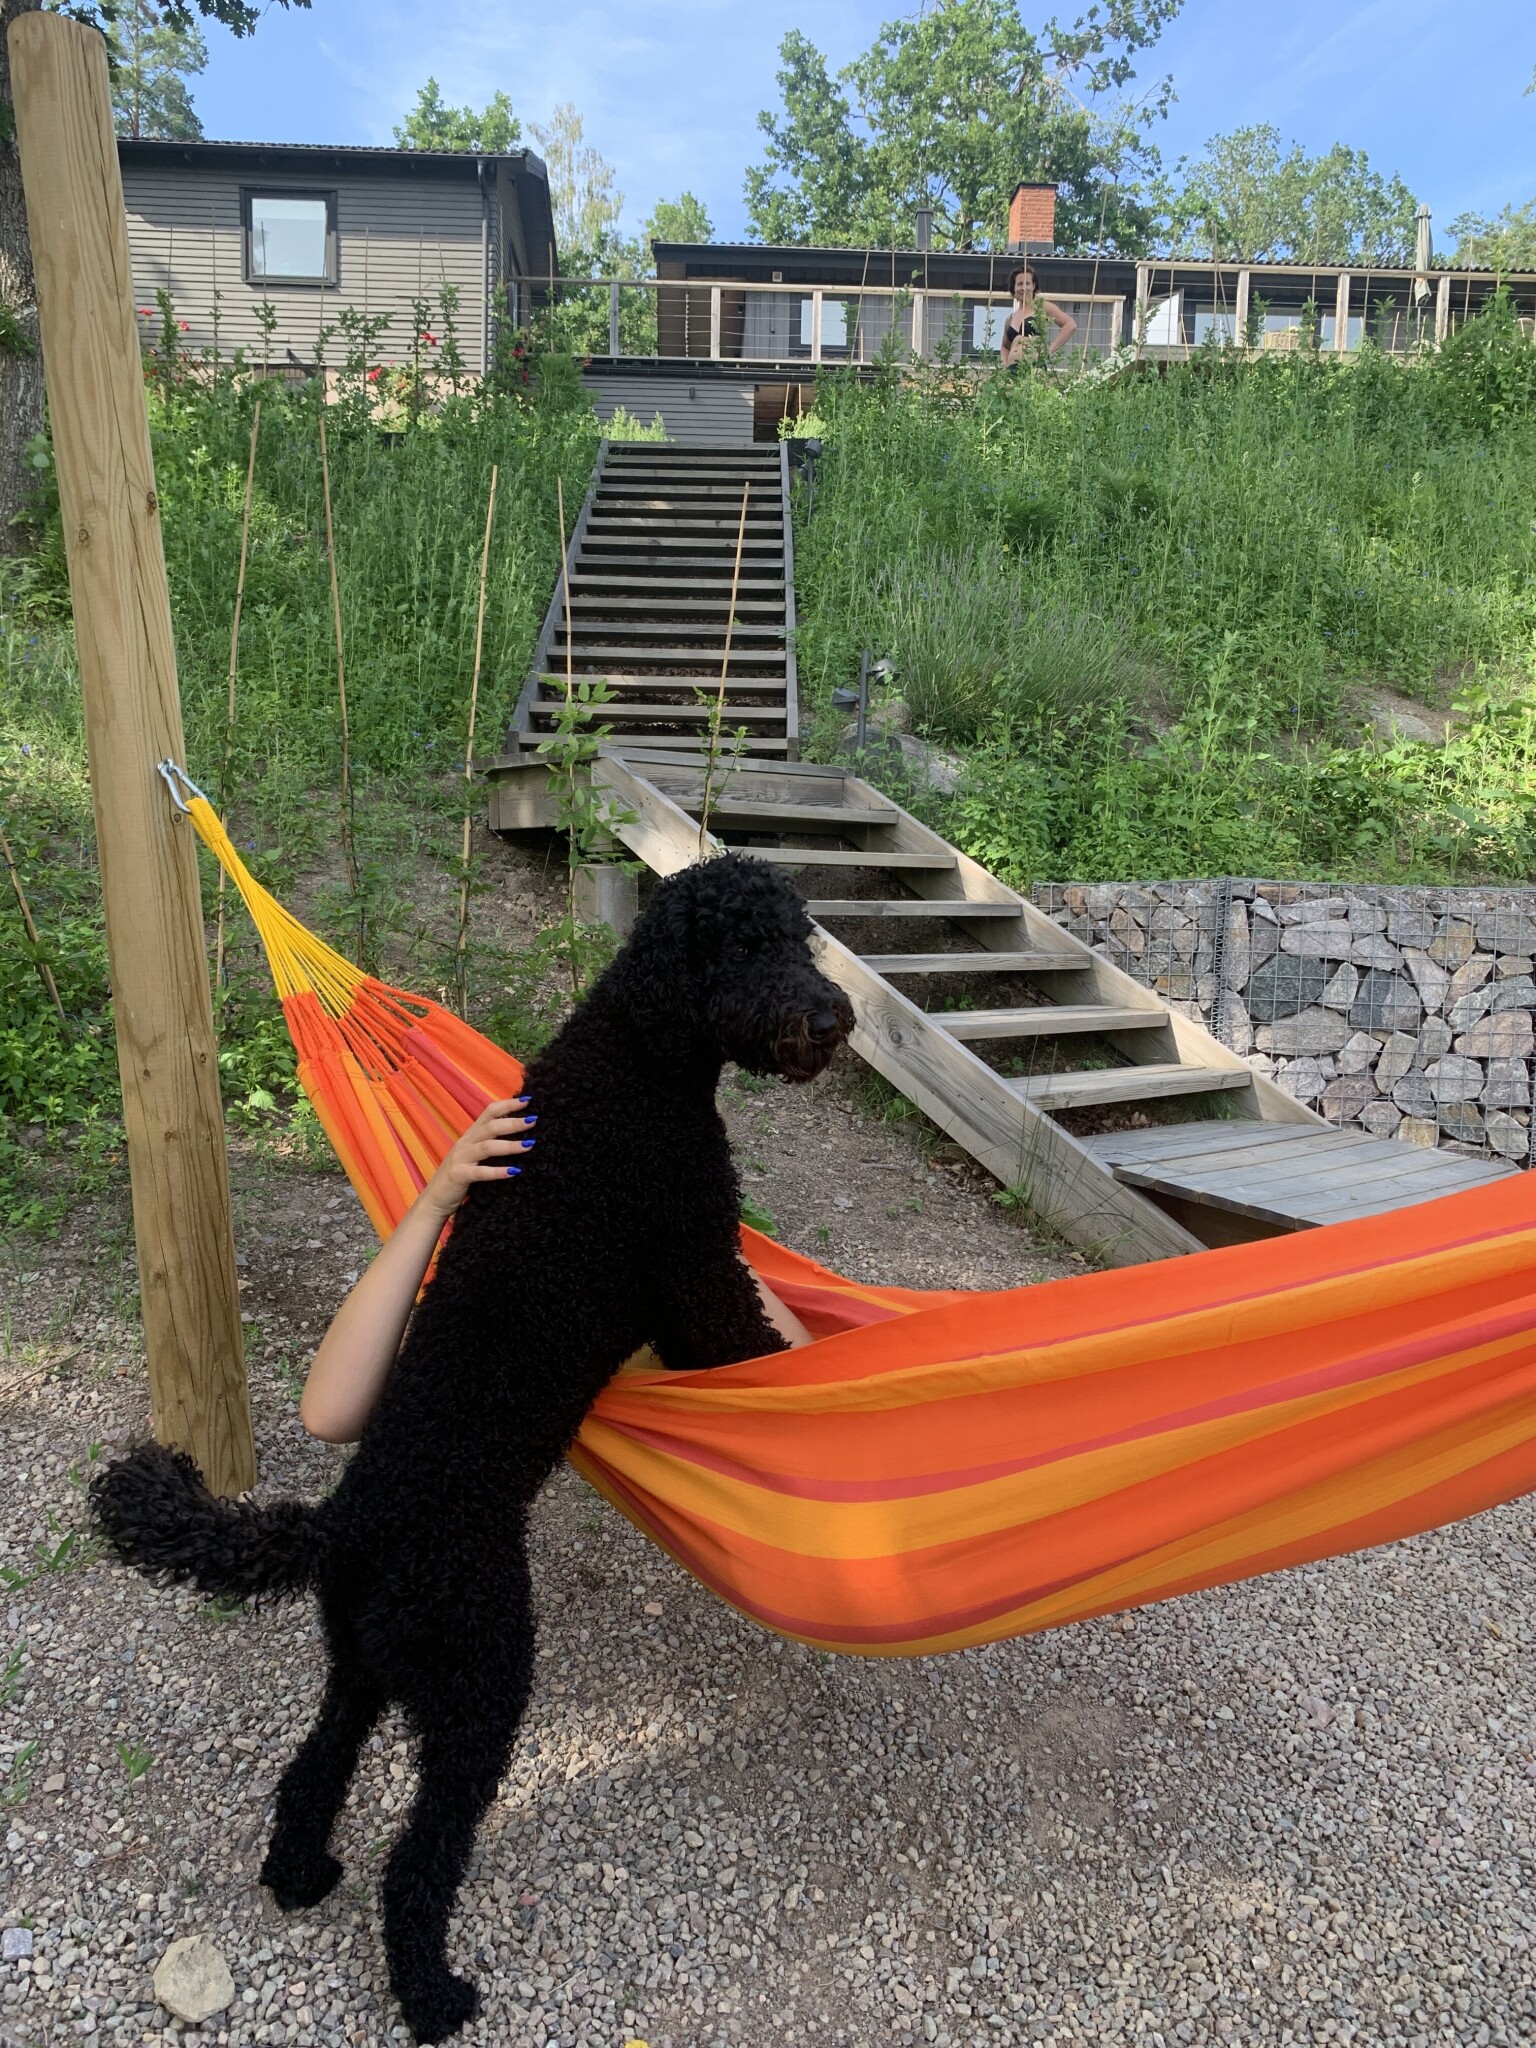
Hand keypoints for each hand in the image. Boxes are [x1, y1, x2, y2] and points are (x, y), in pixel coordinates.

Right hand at [419, 1096, 535, 1218]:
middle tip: (534, 1120)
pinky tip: (514, 1171)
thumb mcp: (475, 1155)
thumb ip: (490, 1143)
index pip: (489, 1112)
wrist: (434, 1199)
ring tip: (530, 1144)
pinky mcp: (459, 1176)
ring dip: (510, 1145)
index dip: (508, 1105)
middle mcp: (466, 1143)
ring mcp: (461, 1158)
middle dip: (513, 1122)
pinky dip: (497, 1172)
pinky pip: (480, 1172)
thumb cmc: (460, 1176)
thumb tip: (521, 1136)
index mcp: (471, 1135)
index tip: (528, 1100)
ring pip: (487, 1147)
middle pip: (491, 1127)